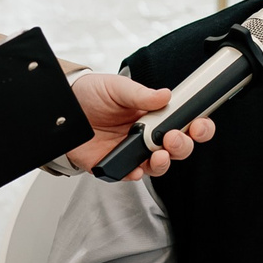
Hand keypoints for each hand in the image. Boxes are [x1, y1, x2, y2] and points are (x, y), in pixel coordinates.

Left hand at [65, 72, 213, 180]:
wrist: (63, 109)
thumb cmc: (91, 95)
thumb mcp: (116, 88)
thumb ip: (140, 94)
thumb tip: (165, 96)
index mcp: (154, 115)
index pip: (185, 123)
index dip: (197, 127)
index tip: (199, 124)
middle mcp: (148, 136)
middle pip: (178, 148)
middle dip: (183, 146)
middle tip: (173, 138)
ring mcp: (133, 152)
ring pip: (159, 165)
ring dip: (164, 162)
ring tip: (158, 154)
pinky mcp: (115, 164)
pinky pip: (131, 174)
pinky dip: (135, 173)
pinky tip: (135, 168)